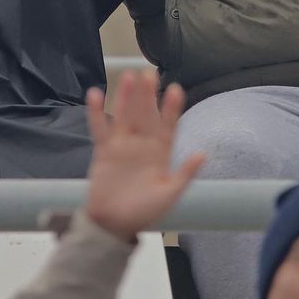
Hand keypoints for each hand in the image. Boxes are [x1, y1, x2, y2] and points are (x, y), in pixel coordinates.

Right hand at [83, 70, 205, 241]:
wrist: (114, 225)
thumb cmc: (144, 213)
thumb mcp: (170, 195)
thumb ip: (184, 174)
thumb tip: (202, 154)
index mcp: (161, 153)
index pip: (168, 126)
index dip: (171, 109)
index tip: (176, 89)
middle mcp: (142, 145)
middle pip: (146, 115)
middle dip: (148, 96)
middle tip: (150, 73)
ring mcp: (122, 146)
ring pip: (125, 116)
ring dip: (126, 97)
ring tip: (129, 76)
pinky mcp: (104, 151)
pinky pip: (100, 128)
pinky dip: (97, 112)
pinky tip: (95, 94)